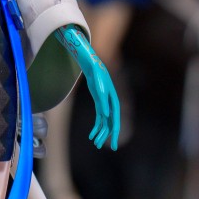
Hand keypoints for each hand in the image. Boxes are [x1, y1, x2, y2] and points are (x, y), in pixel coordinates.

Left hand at [57, 25, 118, 150]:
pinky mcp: (99, 100)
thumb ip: (88, 65)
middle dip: (113, 131)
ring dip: (102, 132)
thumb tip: (95, 84)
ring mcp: (104, 97)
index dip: (111, 116)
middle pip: (113, 115)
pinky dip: (97, 127)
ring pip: (106, 119)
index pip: (112, 104)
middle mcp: (108, 93)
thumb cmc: (85, 55)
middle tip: (113, 145)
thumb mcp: (85, 58)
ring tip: (96, 144)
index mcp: (106, 86)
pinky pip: (100, 117)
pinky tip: (93, 137)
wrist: (86, 53)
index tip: (108, 127)